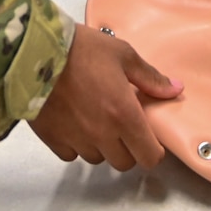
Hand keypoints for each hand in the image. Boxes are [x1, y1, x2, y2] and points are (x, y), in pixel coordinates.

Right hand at [29, 25, 181, 170]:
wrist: (35, 51)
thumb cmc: (82, 49)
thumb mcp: (122, 54)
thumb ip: (150, 77)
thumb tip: (175, 89)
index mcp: (124, 115)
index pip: (149, 157)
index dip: (153, 150)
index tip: (149, 137)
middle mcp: (103, 135)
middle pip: (124, 162)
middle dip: (127, 147)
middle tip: (121, 123)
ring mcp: (77, 140)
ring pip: (97, 158)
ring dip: (101, 145)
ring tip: (95, 118)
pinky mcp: (53, 140)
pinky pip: (71, 154)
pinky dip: (75, 144)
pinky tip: (74, 122)